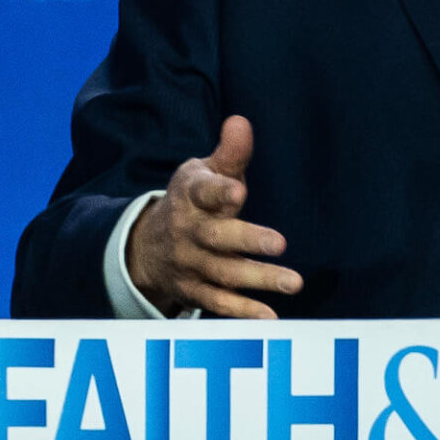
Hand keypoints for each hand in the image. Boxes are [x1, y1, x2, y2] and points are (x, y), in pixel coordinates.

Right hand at [125, 115, 301, 318]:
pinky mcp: (195, 291)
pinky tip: (270, 318)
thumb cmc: (191, 202)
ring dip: (258, 278)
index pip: (203, 193)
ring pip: (224, 273)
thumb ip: (229, 154)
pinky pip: (219, 303)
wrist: (146, 246)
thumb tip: (241, 122)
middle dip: (247, 240)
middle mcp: (189, 232)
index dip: (219, 191)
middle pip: (217, 237)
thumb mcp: (203, 173)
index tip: (238, 190)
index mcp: (190, 197)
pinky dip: (243, 312)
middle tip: (280, 243)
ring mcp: (190, 265)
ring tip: (292, 283)